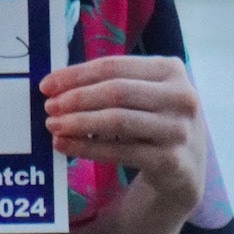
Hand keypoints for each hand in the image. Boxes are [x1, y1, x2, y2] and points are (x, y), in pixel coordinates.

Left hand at [40, 55, 206, 211]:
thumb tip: (57, 85)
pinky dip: (88, 148)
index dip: (76, 74)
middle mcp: (181, 96)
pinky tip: (66, 146)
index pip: (113, 66)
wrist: (186, 168)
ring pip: (118, 121)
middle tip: (49, 107)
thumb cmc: (154, 121)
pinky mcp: (171, 160)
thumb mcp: (144, 95)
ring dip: (79, 123)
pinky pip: (121, 151)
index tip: (47, 85)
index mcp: (171, 69)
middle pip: (116, 91)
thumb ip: (110, 84)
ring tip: (53, 126)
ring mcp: (179, 129)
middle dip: (76, 98)